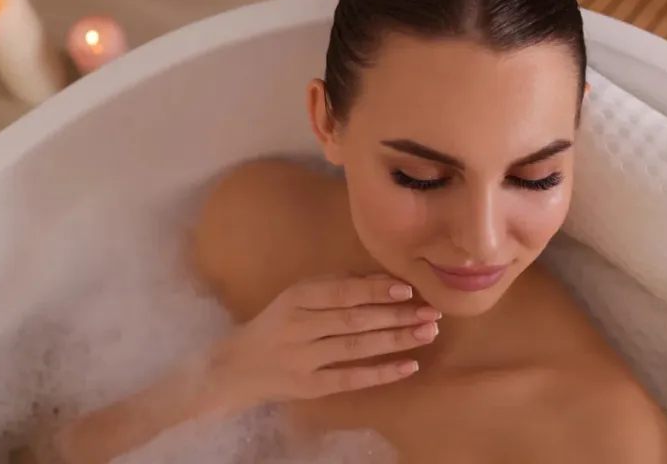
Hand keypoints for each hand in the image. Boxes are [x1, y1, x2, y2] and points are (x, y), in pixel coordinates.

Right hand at [206, 274, 440, 408]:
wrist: (235, 368)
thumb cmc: (275, 326)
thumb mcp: (295, 297)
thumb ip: (334, 286)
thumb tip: (381, 279)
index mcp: (296, 297)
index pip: (342, 292)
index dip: (376, 290)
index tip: (408, 289)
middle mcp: (298, 326)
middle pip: (355, 319)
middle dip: (397, 315)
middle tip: (432, 312)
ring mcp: (303, 359)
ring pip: (357, 347)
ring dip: (397, 340)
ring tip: (427, 333)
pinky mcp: (309, 387)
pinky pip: (351, 378)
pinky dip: (381, 373)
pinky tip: (409, 366)